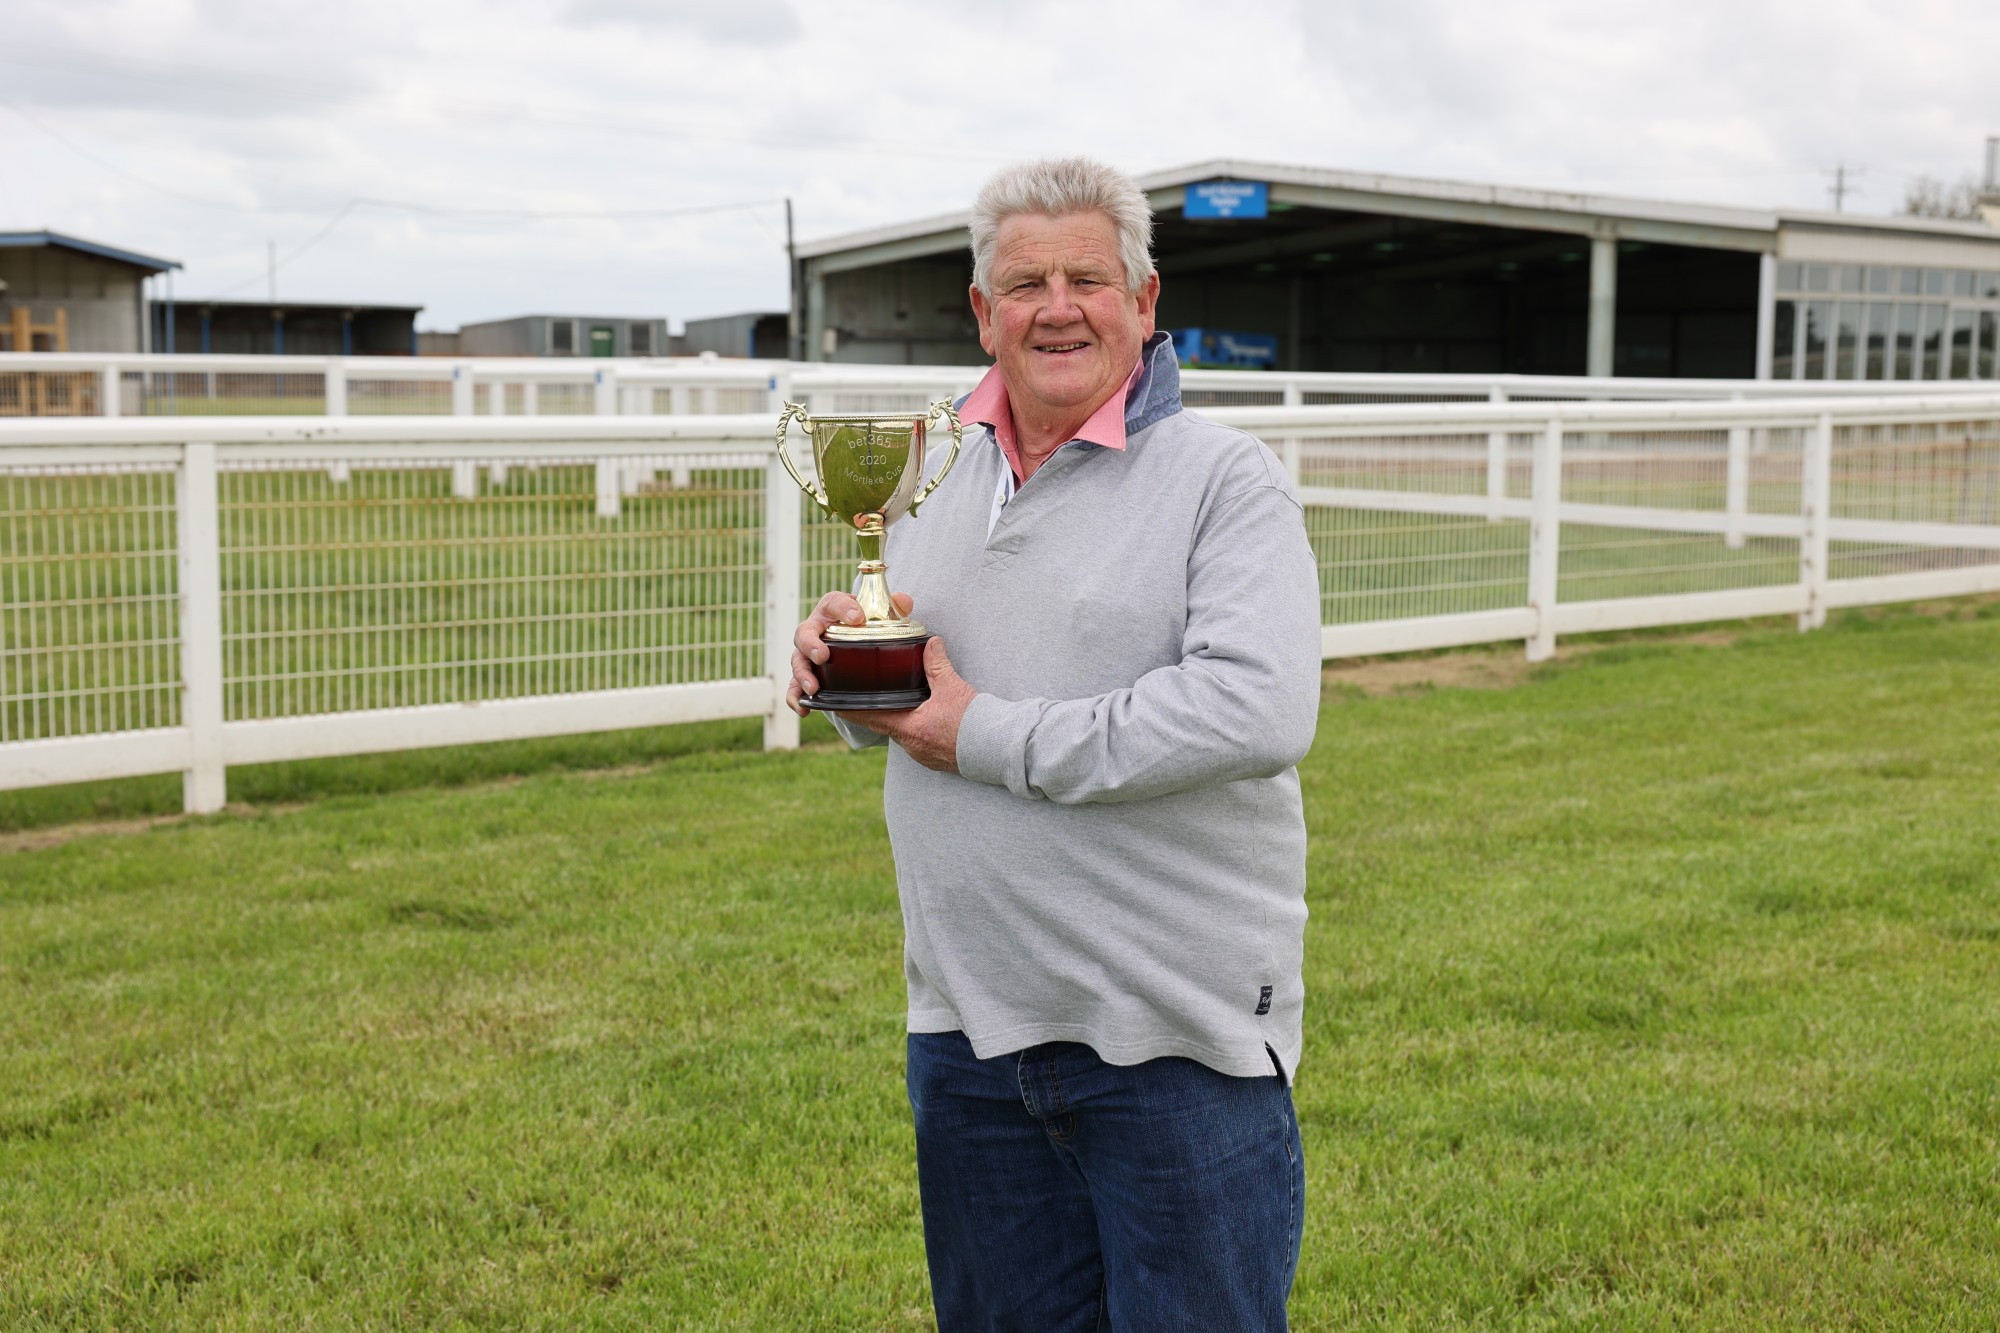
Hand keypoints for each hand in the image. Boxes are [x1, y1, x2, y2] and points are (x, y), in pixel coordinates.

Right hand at [787, 589, 914, 716]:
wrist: (854, 638)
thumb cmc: (865, 623)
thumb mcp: (880, 614)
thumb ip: (895, 607)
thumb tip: (904, 602)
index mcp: (832, 610)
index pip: (833, 603)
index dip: (842, 608)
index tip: (857, 617)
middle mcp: (815, 630)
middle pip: (804, 633)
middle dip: (810, 645)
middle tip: (822, 656)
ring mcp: (808, 653)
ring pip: (798, 661)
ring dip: (803, 675)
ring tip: (814, 688)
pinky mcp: (807, 673)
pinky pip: (794, 687)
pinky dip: (796, 698)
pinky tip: (805, 710)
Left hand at [848, 637, 974, 772]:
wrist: (999, 749)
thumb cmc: (976, 722)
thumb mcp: (953, 688)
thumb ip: (937, 664)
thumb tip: (931, 643)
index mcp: (910, 728)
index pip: (870, 718)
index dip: (852, 711)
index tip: (836, 705)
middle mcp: (912, 746)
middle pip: (885, 727)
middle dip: (876, 714)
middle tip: (866, 700)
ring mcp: (924, 756)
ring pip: (903, 736)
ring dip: (899, 722)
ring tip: (898, 707)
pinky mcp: (937, 761)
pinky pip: (919, 744)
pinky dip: (916, 732)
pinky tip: (924, 722)